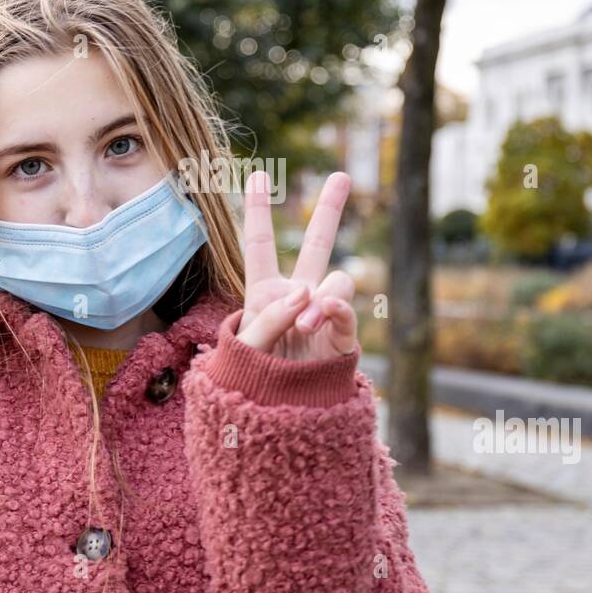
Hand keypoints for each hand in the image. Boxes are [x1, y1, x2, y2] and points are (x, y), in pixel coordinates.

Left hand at [236, 169, 356, 360]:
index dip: (259, 210)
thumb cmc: (250, 379)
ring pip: (336, 280)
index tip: (258, 174)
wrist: (276, 418)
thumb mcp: (245, 345)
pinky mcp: (341, 338)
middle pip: (317, 244)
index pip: (260, 244)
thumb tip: (307, 292)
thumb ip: (270, 315)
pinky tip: (321, 315)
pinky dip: (335, 311)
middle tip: (343, 175)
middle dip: (330, 209)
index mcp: (264, 292)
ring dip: (319, 296)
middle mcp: (297, 295)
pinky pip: (346, 312)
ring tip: (302, 324)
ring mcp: (322, 315)